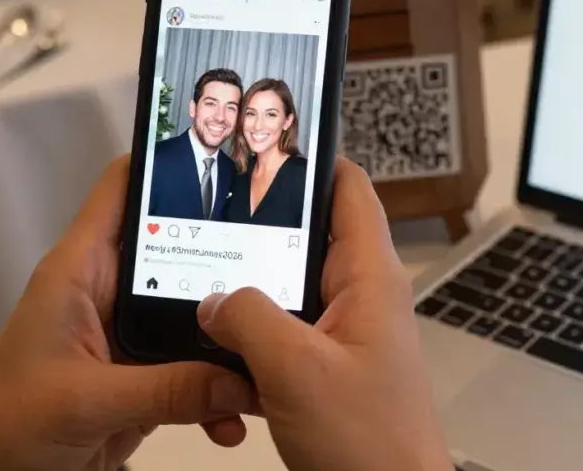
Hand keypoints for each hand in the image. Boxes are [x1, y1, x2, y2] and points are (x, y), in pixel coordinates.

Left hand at [0, 157, 253, 470]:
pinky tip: (237, 411)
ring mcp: (134, 333)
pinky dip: (222, 390)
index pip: (123, 189)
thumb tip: (239, 380)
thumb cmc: (1, 424)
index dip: (166, 163)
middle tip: (279, 257)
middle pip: (182, 247)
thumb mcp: (85, 402)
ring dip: (233, 336)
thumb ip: (166, 391)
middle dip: (231, 256)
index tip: (223, 154)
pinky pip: (199, 370)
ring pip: (199, 312)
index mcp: (83, 270)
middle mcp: (112, 291)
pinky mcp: (148, 373)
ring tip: (267, 347)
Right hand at [198, 157, 450, 470]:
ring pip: (294, 284)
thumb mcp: (298, 370)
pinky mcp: (331, 363)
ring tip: (208, 273)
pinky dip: (256, 330)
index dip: (315, 159)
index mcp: (371, 278)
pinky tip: (222, 341)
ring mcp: (348, 330)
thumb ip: (249, 319)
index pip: (351, 190)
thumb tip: (215, 296)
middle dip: (267, 222)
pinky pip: (288, 328)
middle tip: (218, 207)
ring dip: (255, 284)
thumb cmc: (373, 443)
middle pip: (315, 233)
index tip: (270, 141)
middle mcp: (364, 295)